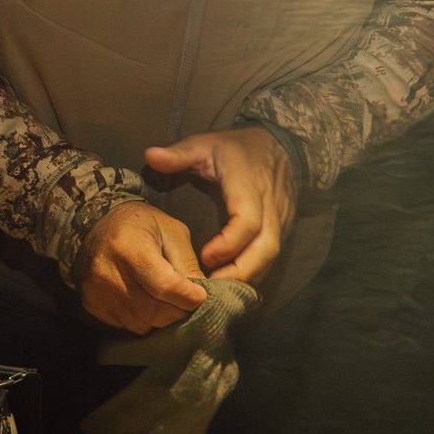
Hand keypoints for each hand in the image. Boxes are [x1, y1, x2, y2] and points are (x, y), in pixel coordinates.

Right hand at [75, 202, 209, 334]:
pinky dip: (145, 319)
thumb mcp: (172, 231)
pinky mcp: (94, 305)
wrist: (97, 225)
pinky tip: (146, 299)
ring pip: (145, 323)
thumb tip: (201, 297)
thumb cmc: (141, 224)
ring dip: (163, 316)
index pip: (164, 286)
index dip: (188, 296)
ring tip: (166, 297)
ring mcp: (98, 293)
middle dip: (179, 309)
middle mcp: (108, 273)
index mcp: (129, 248)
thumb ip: (187, 264)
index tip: (201, 295)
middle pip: (156, 310)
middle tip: (186, 298)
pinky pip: (130, 326)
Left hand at [143, 126, 297, 286]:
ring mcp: (281, 219)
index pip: (247, 221)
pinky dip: (254, 271)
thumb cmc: (236, 148)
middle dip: (240, 273)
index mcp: (248, 186)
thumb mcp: (205, 144)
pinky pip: (272, 256)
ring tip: (218, 290)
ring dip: (247, 277)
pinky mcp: (284, 229)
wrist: (281, 145)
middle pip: (265, 249)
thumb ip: (178, 154)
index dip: (228, 244)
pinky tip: (232, 281)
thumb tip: (149, 156)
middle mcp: (270, 206)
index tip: (205, 256)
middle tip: (211, 288)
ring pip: (271, 257)